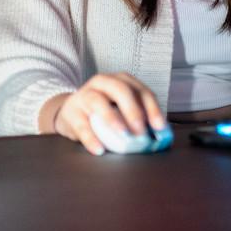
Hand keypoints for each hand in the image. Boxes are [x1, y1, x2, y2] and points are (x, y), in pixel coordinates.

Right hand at [39, 72, 165, 155]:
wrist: (70, 111)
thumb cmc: (103, 111)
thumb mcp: (121, 109)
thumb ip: (139, 118)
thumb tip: (160, 135)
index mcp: (120, 81)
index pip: (140, 90)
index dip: (152, 108)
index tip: (160, 127)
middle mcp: (102, 83)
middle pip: (120, 90)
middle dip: (132, 110)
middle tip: (140, 130)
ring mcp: (84, 95)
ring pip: (97, 101)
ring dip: (112, 118)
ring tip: (122, 134)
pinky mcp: (71, 112)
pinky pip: (81, 125)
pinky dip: (91, 138)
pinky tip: (100, 149)